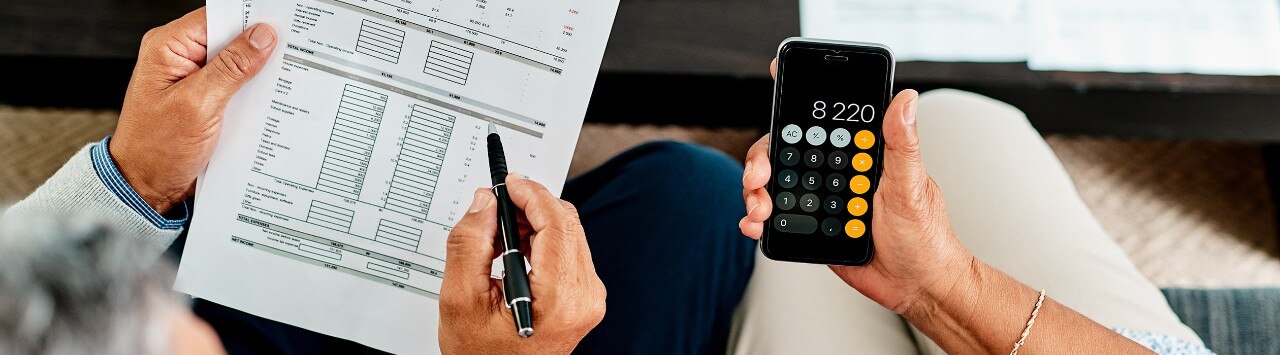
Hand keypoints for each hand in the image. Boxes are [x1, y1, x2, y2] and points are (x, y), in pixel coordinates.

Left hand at [110, 8, 277, 212]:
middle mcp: (179, 57)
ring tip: (277, 82)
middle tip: (288, 56)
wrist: (147, 186)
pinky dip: (252, 91)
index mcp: (168, 47)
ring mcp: (193, 78)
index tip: (282, 25)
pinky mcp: (205, 98)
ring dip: (257, 72)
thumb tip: (261, 37)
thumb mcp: (198, 105)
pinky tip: (266, 100)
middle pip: (229, 37)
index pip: (217, 16)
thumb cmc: (156, 149)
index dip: (250, 19)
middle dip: (258, 47)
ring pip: (236, 61)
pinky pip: (235, 83)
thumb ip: (231, 68)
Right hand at [438, 175, 605, 353]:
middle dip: (531, 207)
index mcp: (561, 298)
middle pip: (566, 224)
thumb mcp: (460, 299)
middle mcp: (584, 297)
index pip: (556, 223)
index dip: (532, 194)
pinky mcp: (584, 298)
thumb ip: (469, 244)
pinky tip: (514, 253)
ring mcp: (589, 298)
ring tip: (498, 237)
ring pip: (568, 234)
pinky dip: (541, 242)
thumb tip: (485, 203)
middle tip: (496, 207)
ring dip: (534, 224)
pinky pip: (568, 252)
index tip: (509, 182)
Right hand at [739, 60, 973, 313]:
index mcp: (861, 154)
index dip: (795, 105)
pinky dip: (758, 219)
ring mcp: (822, 199)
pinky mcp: (811, 228)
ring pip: (776, 184)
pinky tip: (755, 224)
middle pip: (787, 152)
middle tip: (759, 176)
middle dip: (763, 159)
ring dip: (757, 191)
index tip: (778, 90)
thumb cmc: (925, 236)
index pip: (822, 121)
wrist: (916, 285)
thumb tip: (904, 99)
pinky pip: (777, 218)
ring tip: (759, 208)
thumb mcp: (912, 187)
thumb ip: (902, 144)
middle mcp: (837, 172)